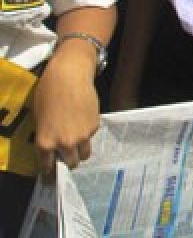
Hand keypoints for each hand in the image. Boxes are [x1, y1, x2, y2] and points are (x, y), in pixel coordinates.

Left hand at [32, 43, 101, 174]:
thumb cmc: (47, 94)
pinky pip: (90, 136)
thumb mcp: (40, 119)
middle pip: (70, 163)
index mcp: (45, 143)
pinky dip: (87, 132)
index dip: (49, 170)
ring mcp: (81, 136)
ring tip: (79, 141)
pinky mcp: (94, 126)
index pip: (48, 166)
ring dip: (81, 150)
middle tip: (68, 155)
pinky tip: (83, 120)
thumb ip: (46, 135)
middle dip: (68, 161)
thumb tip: (52, 144)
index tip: (51, 173)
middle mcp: (64, 143)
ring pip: (84, 153)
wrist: (69, 77)